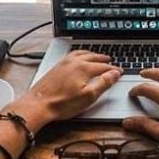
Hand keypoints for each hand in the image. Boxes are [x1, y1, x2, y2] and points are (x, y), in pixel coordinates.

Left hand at [7, 51, 121, 129]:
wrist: (38, 105)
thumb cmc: (62, 103)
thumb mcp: (88, 96)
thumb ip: (103, 83)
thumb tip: (114, 74)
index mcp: (84, 68)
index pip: (103, 67)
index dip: (113, 70)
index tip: (119, 72)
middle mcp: (74, 62)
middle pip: (93, 57)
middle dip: (103, 59)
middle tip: (110, 61)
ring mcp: (63, 63)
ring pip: (81, 53)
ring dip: (91, 54)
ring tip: (96, 56)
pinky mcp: (56, 67)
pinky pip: (71, 55)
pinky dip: (80, 54)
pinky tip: (78, 59)